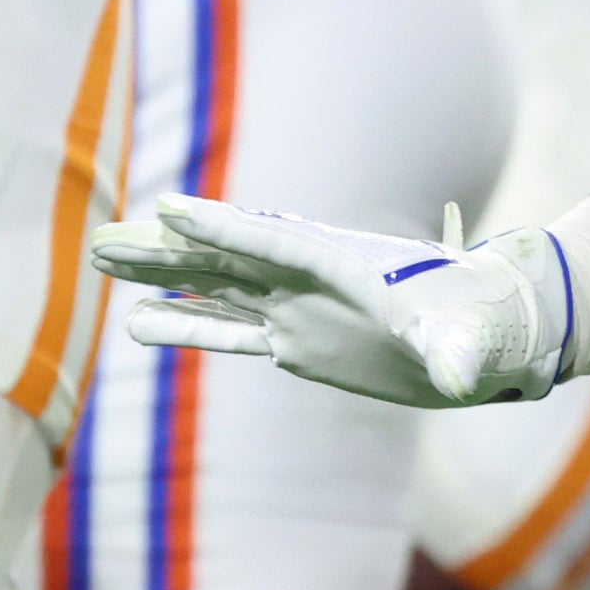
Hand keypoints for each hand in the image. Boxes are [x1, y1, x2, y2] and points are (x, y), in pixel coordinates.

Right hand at [95, 198, 579, 407]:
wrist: (488, 336)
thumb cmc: (483, 326)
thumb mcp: (469, 339)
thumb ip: (458, 353)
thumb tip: (464, 380)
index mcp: (343, 267)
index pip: (272, 243)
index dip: (223, 231)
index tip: (170, 209)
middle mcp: (309, 282)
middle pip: (225, 259)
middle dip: (166, 250)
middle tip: (101, 241)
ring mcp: (298, 309)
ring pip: (216, 289)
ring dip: (161, 279)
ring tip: (102, 265)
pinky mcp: (297, 342)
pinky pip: (231, 332)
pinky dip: (186, 325)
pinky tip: (138, 322)